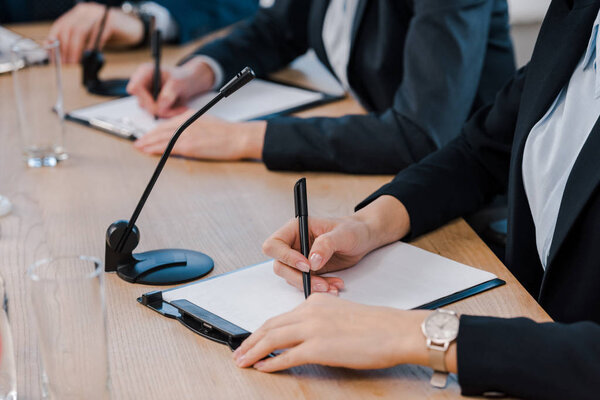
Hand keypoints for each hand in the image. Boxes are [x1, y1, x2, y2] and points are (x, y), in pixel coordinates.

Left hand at [48, 3, 143, 63]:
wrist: (132, 27)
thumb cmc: (110, 34)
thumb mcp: (91, 36)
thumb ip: (77, 42)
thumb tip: (61, 55)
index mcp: (78, 13)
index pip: (60, 26)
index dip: (54, 43)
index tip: (54, 58)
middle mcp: (86, 11)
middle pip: (69, 28)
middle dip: (65, 48)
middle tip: (65, 64)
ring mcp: (98, 14)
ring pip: (80, 31)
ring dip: (75, 49)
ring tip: (75, 63)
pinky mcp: (111, 21)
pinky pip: (97, 35)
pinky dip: (92, 47)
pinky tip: (90, 56)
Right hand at [127, 57, 215, 117]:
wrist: (188, 83)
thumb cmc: (183, 78)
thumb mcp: (179, 82)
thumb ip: (170, 92)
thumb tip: (161, 106)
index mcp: (145, 71)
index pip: (135, 87)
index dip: (145, 99)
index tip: (159, 106)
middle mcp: (142, 82)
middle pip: (142, 103)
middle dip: (160, 109)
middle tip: (176, 110)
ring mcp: (144, 94)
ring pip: (149, 110)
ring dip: (165, 112)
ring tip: (179, 108)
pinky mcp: (150, 103)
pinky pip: (155, 114)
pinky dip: (166, 114)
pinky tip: (175, 109)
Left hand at [133, 112, 266, 159]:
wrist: (239, 137)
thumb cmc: (229, 133)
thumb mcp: (208, 122)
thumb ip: (194, 126)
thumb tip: (186, 134)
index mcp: (190, 116)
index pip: (166, 123)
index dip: (154, 130)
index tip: (147, 135)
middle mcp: (185, 123)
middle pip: (160, 130)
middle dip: (147, 136)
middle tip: (138, 143)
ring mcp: (186, 134)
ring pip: (161, 138)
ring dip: (148, 143)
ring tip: (139, 148)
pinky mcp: (189, 146)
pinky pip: (168, 147)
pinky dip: (156, 149)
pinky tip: (149, 151)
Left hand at [233, 294, 442, 371]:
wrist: (394, 330)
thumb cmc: (377, 325)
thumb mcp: (343, 313)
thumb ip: (322, 319)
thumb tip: (309, 336)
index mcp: (316, 301)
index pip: (282, 316)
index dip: (263, 329)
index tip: (254, 338)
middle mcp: (310, 311)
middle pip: (270, 326)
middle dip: (251, 340)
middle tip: (239, 351)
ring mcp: (312, 329)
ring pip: (272, 339)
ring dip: (253, 352)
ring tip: (242, 361)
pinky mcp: (318, 348)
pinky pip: (286, 356)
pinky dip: (271, 363)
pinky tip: (263, 368)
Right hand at [262, 196, 411, 293]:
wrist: (363, 239)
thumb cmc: (352, 229)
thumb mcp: (342, 234)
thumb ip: (326, 244)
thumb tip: (311, 261)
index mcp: (295, 229)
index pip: (274, 245)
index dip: (285, 257)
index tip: (306, 265)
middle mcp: (293, 244)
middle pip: (280, 266)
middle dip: (299, 278)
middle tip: (320, 283)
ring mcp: (299, 259)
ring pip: (293, 278)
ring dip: (311, 285)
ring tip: (333, 286)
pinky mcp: (309, 271)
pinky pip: (306, 283)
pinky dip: (319, 288)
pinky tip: (334, 286)